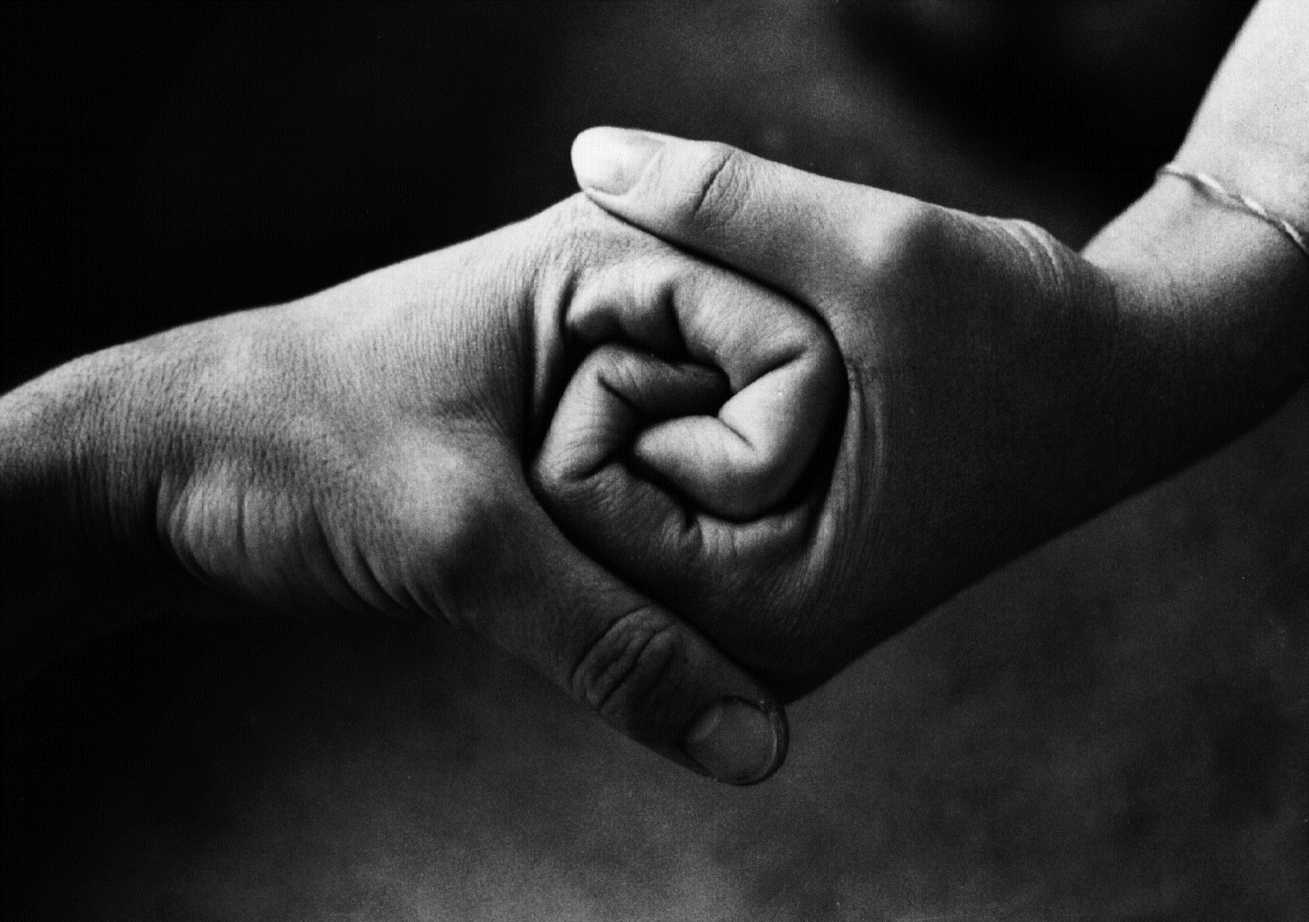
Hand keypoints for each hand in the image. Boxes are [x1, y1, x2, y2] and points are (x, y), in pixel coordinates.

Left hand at [0, 195, 842, 782]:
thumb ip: (618, 644)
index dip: (782, 457)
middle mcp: (612, 304)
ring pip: (710, 470)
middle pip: (760, 414)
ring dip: (697, 550)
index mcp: (605, 266)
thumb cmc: (288, 451)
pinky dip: (658, 560)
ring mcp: (589, 372)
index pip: (792, 348)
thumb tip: (756, 746)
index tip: (735, 545)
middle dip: (738, 517)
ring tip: (659, 601)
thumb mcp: (464, 545)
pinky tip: (646, 604)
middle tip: (695, 586)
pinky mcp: (563, 437)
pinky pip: (656, 499)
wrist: (159, 474)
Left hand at [535, 129, 1149, 692]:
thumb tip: (583, 151)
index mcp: (775, 605)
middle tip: (690, 320)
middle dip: (619, 397)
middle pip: (589, 518)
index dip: (603, 374)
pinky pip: (667, 513)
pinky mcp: (784, 586)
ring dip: (645, 410)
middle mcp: (761, 646)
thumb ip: (722, 197)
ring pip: (624, 512)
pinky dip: (672, 431)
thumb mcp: (876, 250)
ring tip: (726, 350)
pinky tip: (722, 374)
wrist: (1128, 380)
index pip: (576, 499)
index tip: (681, 306)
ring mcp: (771, 624)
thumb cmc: (1021, 325)